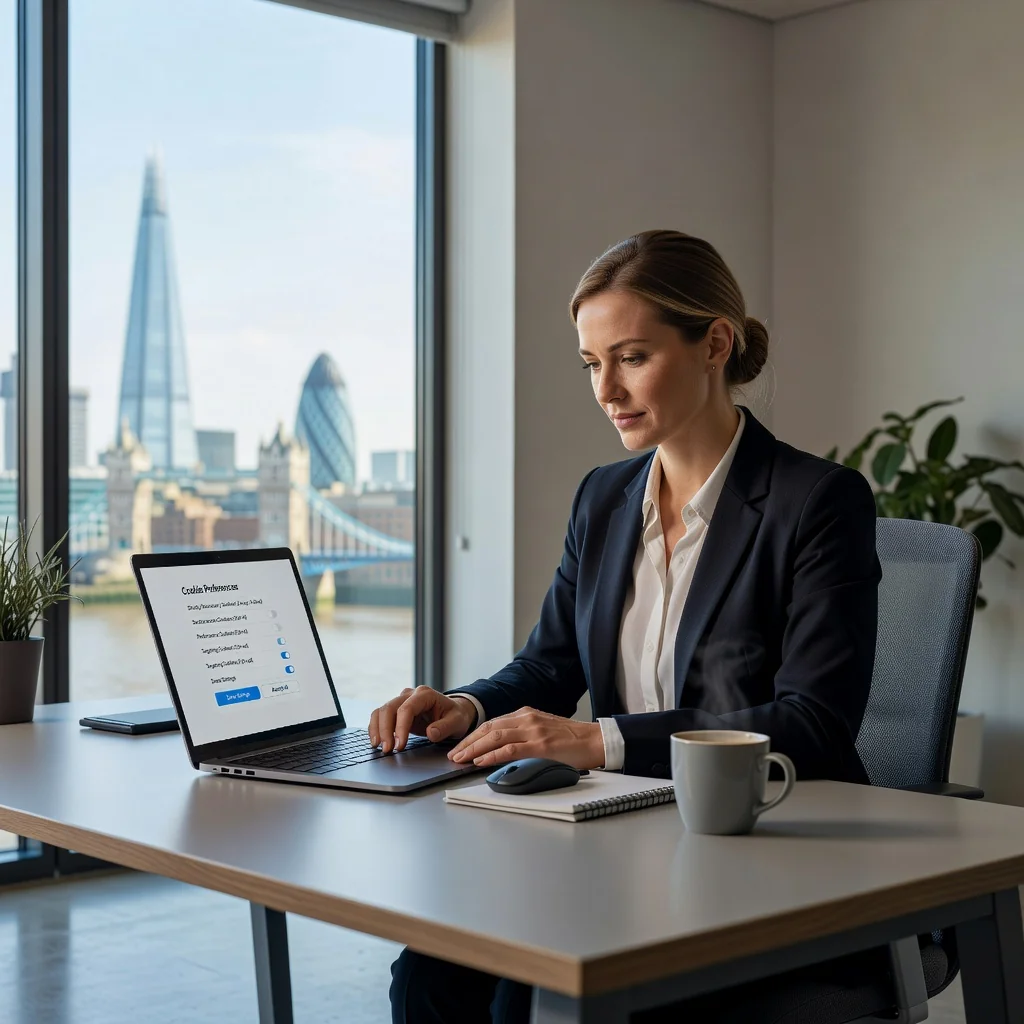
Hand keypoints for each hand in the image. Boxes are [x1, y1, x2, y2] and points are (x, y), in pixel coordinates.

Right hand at [368, 686, 476, 752]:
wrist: (452, 712)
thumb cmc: (455, 716)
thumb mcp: (457, 722)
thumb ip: (445, 727)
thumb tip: (430, 733)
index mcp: (425, 694)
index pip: (406, 709)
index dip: (400, 727)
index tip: (400, 745)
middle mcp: (410, 694)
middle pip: (390, 708)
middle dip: (385, 730)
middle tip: (387, 750)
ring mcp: (401, 700)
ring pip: (381, 711)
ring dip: (377, 729)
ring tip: (379, 747)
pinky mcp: (396, 710)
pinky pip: (380, 716)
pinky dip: (376, 728)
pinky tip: (376, 741)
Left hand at [448, 707, 604, 769]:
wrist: (596, 740)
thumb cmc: (572, 739)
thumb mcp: (542, 729)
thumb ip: (523, 734)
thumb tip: (500, 748)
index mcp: (526, 714)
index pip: (492, 723)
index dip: (473, 736)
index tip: (460, 746)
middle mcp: (527, 718)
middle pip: (489, 728)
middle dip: (468, 742)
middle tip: (453, 754)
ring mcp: (534, 731)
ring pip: (495, 737)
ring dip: (474, 749)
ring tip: (460, 759)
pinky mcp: (541, 745)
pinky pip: (510, 749)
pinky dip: (492, 755)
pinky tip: (481, 761)